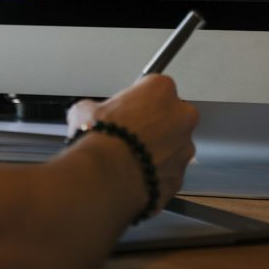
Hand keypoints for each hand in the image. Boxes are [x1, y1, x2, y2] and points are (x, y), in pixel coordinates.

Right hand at [67, 75, 198, 215]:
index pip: (155, 89)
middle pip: (172, 116)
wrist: (104, 179)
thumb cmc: (100, 142)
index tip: (128, 111)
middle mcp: (180, 116)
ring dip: (157, 151)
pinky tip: (135, 176)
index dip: (139, 102)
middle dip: (155, 125)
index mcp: (161, 90)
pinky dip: (155, 175)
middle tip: (131, 135)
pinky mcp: (180, 176)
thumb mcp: (85, 111)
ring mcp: (184, 148)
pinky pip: (169, 173)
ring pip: (174, 147)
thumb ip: (95, 108)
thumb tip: (87, 115)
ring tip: (130, 159)